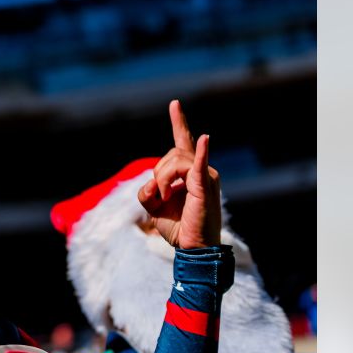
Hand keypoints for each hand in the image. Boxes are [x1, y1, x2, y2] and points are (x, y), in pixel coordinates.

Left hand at [138, 100, 221, 249]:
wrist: (192, 248)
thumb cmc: (178, 227)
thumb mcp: (153, 205)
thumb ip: (148, 189)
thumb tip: (150, 183)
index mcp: (189, 172)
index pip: (183, 142)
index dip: (179, 122)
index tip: (174, 103)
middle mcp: (200, 169)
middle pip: (170, 155)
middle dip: (157, 173)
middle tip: (160, 196)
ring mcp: (205, 176)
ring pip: (173, 161)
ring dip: (162, 179)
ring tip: (165, 198)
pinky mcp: (204, 185)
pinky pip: (199, 164)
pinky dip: (201, 152)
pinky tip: (205, 139)